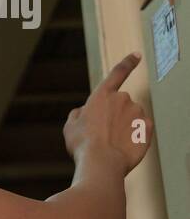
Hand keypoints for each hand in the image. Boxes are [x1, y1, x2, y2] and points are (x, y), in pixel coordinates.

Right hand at [63, 52, 150, 174]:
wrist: (101, 163)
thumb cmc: (83, 144)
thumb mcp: (70, 126)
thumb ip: (78, 113)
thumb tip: (84, 111)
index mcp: (102, 95)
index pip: (117, 73)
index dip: (128, 62)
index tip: (137, 55)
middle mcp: (123, 99)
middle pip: (120, 105)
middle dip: (114, 116)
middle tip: (101, 135)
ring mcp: (138, 113)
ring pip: (131, 118)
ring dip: (123, 127)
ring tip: (111, 145)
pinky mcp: (148, 128)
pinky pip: (141, 130)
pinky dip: (133, 137)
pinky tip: (122, 148)